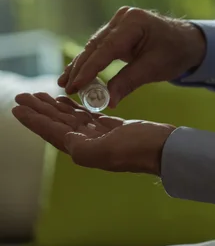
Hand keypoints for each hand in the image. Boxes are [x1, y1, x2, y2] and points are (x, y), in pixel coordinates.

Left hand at [12, 93, 174, 174]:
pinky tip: (65, 100)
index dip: (34, 120)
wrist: (165, 148)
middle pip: (56, 123)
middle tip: (22, 95)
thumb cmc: (140, 148)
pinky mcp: (109, 127)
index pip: (52, 131)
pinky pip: (84, 115)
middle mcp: (87, 142)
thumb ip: (85, 148)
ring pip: (68, 118)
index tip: (18, 106)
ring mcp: (98, 135)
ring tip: (38, 95)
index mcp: (84, 149)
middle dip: (39, 109)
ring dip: (52, 107)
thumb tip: (65, 138)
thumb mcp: (111, 150)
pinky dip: (72, 107)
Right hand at [58, 7, 205, 106]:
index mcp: (134, 22)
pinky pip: (101, 46)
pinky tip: (77, 73)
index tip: (74, 86)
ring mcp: (119, 21)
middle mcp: (123, 17)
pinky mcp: (118, 28)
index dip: (89, 69)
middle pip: (96, 45)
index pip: (106, 48)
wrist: (188, 42)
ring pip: (95, 46)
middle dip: (80, 68)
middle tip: (66, 88)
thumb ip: (128, 82)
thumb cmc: (175, 53)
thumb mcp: (154, 69)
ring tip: (65, 83)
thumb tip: (107, 102)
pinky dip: (91, 61)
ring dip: (81, 65)